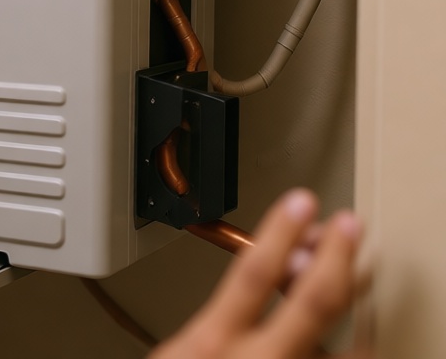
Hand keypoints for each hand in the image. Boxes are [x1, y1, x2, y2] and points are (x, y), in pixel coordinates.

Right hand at [152, 189, 366, 358]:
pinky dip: (362, 346)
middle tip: (349, 225)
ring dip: (358, 300)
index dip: (281, 232)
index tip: (300, 202)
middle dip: (337, 257)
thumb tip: (271, 273)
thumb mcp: (179, 353)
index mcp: (208, 348)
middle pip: (314, 304)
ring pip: (350, 347)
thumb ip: (221, 317)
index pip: (253, 276)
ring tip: (360, 269)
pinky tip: (365, 329)